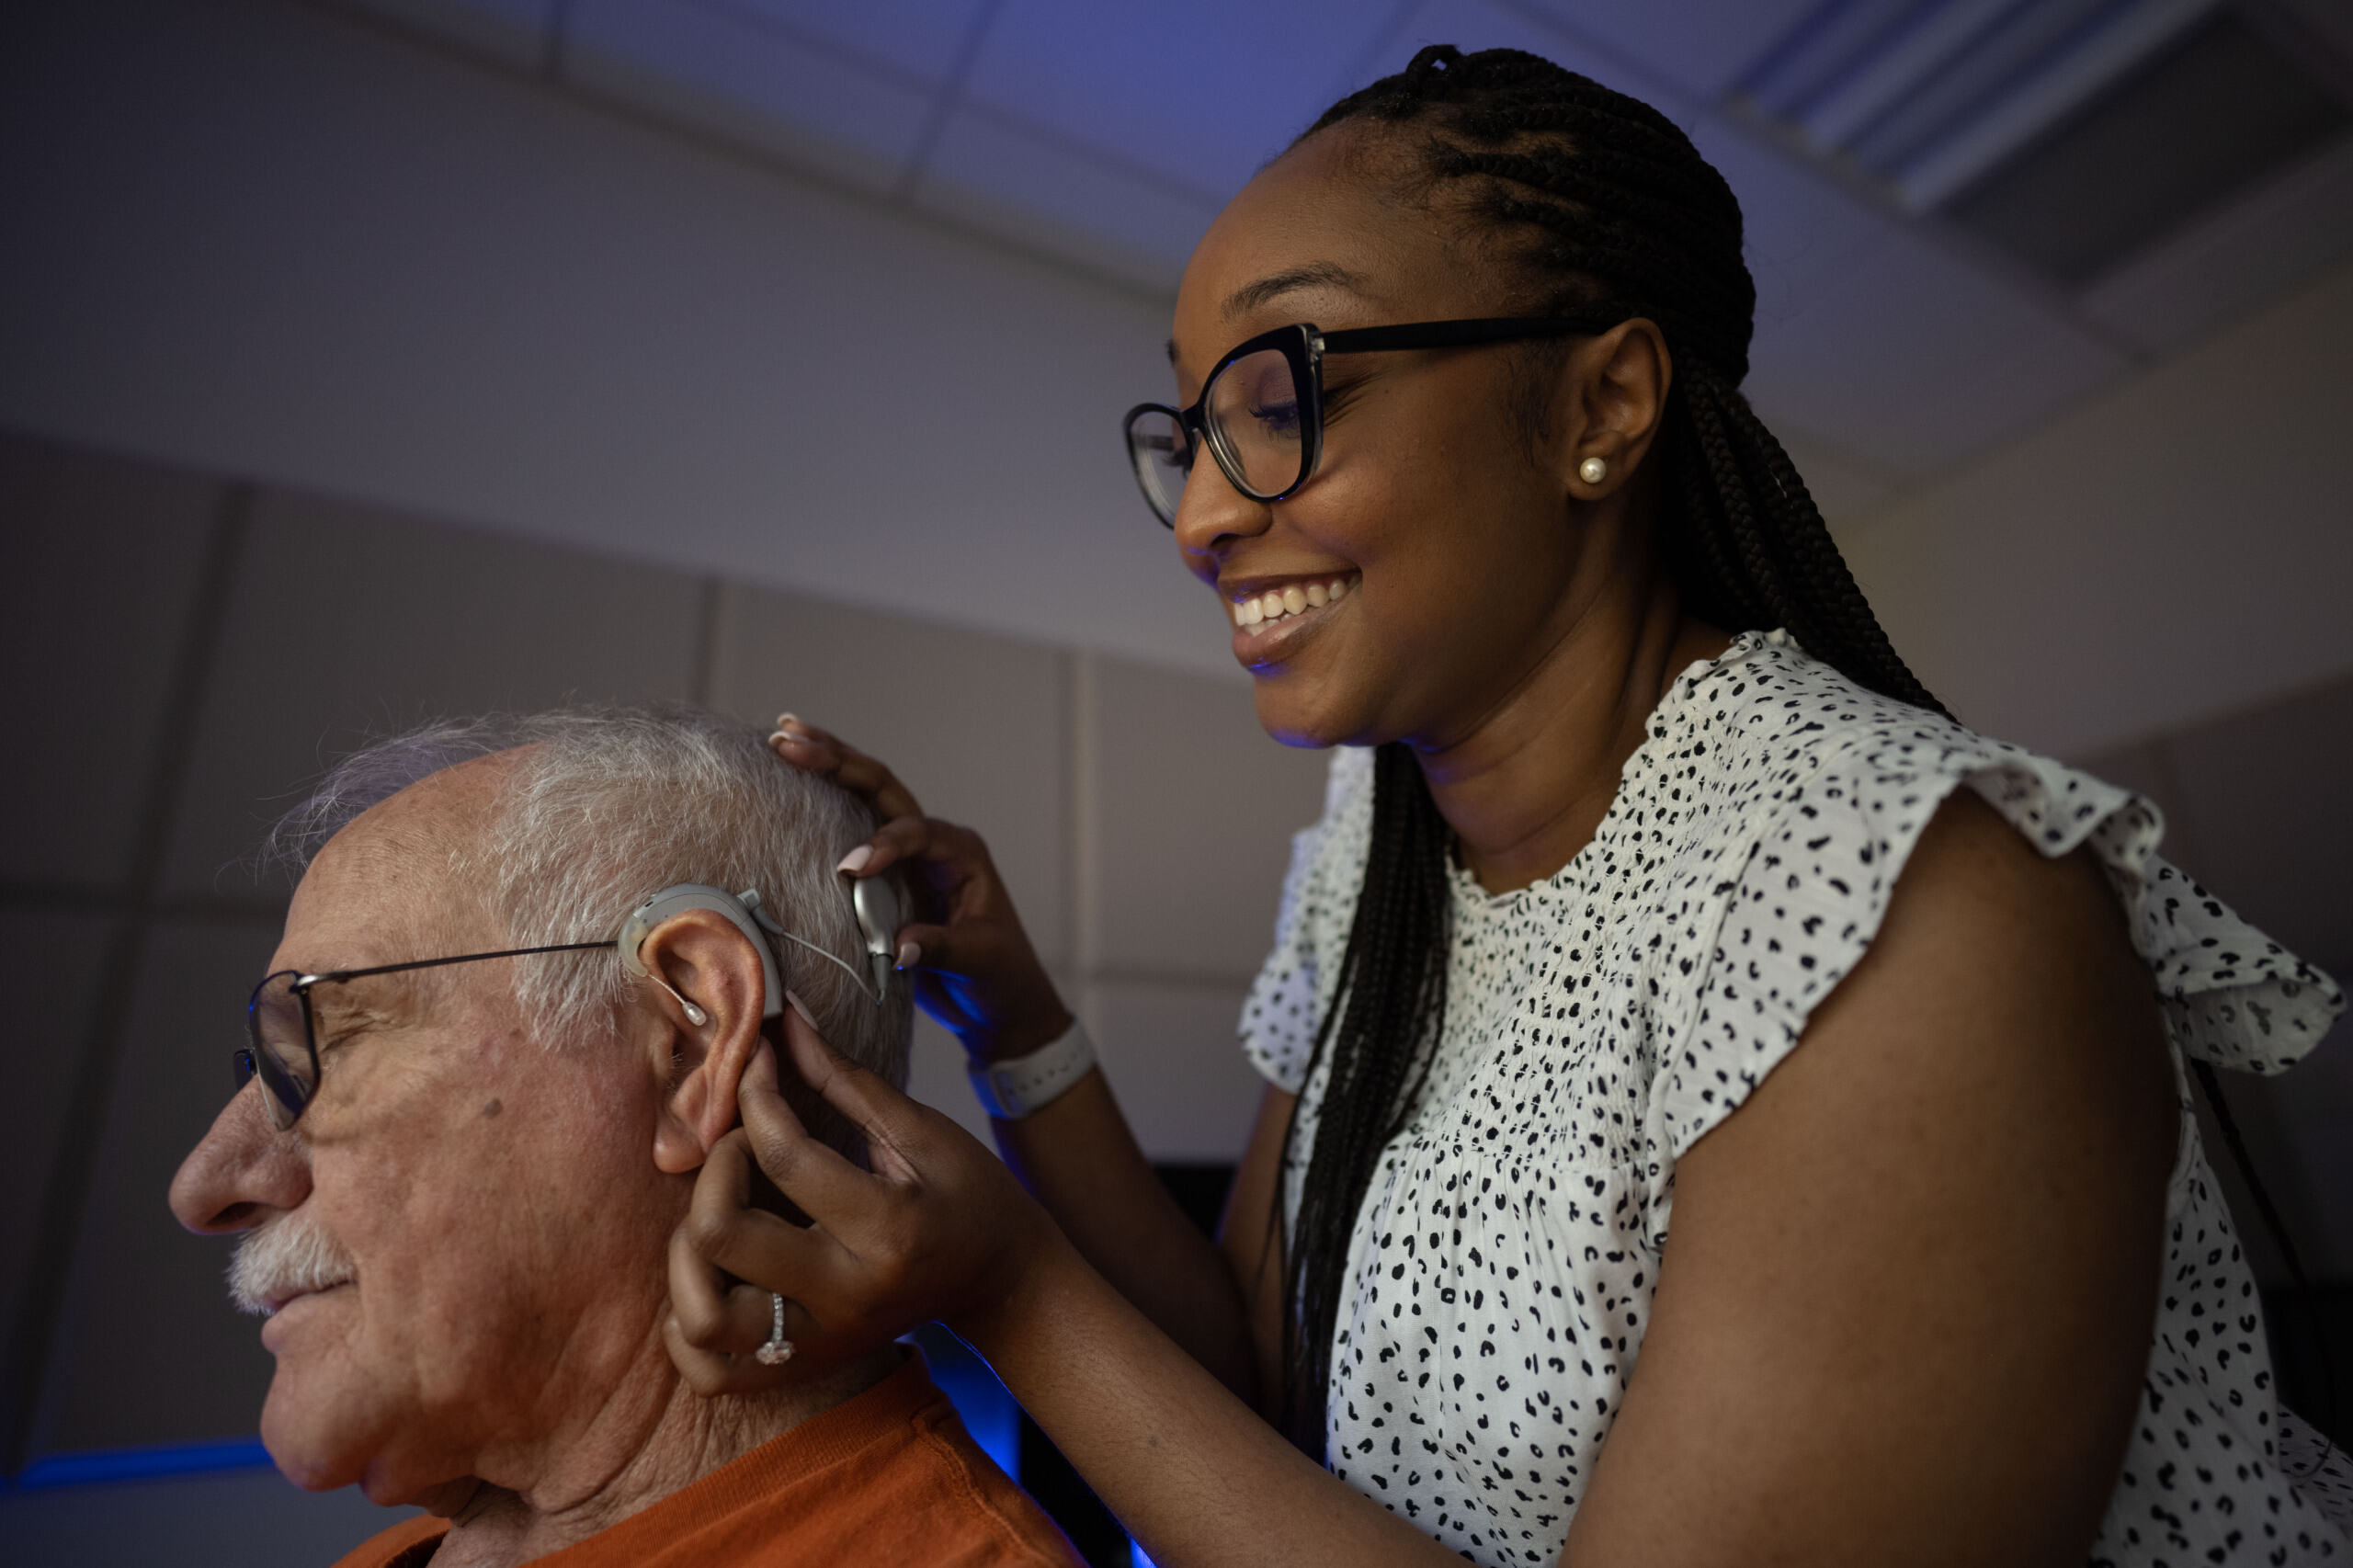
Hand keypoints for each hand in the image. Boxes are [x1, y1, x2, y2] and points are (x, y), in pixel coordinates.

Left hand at [665, 1006, 1064, 1395]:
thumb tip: (783, 1022)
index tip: (755, 1060)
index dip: (756, 1093)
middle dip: (713, 1173)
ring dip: (688, 1257)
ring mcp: (820, 1340)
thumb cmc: (969, 1197)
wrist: (1002, 1284)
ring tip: (721, 1219)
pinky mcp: (803, 1366)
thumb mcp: (923, 1132)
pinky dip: (688, 1324)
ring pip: (701, 1319)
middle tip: (741, 1149)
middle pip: (720, 1237)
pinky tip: (717, 1276)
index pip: (785, 1155)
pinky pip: (708, 1371)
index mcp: (887, 1228)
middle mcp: (846, 1294)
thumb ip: (845, 1080)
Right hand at [769, 716, 1069, 1061]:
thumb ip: (938, 948)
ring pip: (866, 795)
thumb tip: (897, 947)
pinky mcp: (889, 869)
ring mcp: (910, 851)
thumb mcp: (976, 962)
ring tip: (782, 735)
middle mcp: (936, 841)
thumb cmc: (998, 977)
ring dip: (827, 764)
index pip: (916, 832)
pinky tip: (791, 775)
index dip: (883, 845)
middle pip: (884, 789)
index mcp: (962, 853)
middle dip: (838, 762)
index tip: (848, 869)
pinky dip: (822, 797)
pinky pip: (853, 823)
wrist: (1002, 1000)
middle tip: (788, 740)